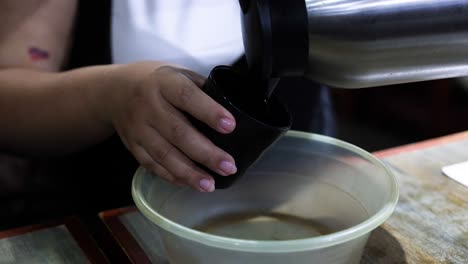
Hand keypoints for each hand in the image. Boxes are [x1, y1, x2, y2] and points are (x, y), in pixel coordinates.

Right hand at [106, 63, 236, 191]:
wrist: (114, 92)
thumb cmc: (156, 82)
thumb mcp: (178, 74)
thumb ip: (202, 90)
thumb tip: (234, 111)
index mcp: (164, 83)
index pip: (187, 97)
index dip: (209, 112)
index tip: (230, 126)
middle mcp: (149, 106)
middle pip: (178, 133)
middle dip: (206, 153)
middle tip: (229, 166)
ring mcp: (139, 129)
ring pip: (164, 155)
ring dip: (189, 173)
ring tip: (210, 184)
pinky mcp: (134, 147)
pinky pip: (153, 165)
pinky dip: (173, 177)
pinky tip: (191, 183)